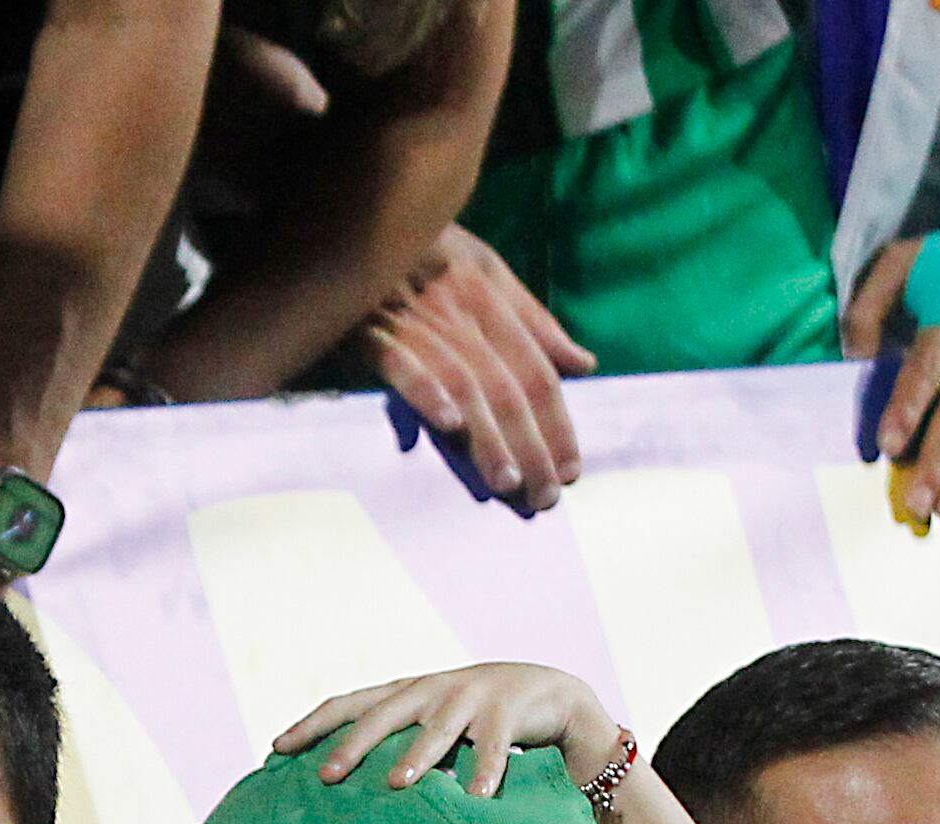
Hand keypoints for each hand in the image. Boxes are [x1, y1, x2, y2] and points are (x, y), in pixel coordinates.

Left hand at [276, 660, 621, 793]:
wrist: (547, 692)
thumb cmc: (472, 719)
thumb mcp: (427, 723)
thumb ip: (391, 744)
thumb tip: (333, 787)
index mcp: (405, 692)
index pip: (348, 702)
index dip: (312, 724)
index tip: (276, 748)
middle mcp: (431, 689)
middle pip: (384, 714)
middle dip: (354, 744)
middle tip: (327, 776)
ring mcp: (471, 695)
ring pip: (438, 727)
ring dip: (418, 755)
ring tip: (398, 784)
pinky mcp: (509, 710)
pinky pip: (495, 744)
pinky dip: (487, 770)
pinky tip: (477, 798)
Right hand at [352, 228, 588, 513]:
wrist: (355, 209)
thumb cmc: (423, 246)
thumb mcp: (486, 268)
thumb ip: (534, 319)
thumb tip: (584, 362)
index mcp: (491, 298)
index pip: (535, 369)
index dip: (556, 421)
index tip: (569, 470)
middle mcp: (461, 312)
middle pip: (506, 387)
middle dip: (529, 445)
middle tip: (544, 498)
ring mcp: (416, 321)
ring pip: (464, 384)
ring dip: (487, 435)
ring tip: (506, 483)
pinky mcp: (370, 330)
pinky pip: (402, 363)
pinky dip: (427, 390)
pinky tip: (448, 424)